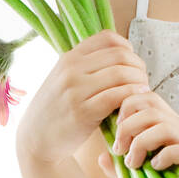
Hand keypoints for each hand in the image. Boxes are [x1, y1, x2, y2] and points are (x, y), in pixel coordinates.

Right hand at [16, 30, 149, 163]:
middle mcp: (71, 69)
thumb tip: (122, 53)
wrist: (35, 139)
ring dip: (139, 82)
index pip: (108, 38)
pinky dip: (132, 95)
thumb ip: (86, 65)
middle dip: (138, 66)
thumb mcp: (64, 78)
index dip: (128, 48)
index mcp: (69, 57)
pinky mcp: (82, 112)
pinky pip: (116, 96)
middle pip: (120, 55)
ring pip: (121, 74)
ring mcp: (75, 90)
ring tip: (142, 91)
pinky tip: (137, 100)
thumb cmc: (57, 108)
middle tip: (143, 79)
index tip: (133, 63)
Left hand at [100, 89, 178, 177]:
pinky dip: (158, 159)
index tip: (116, 132)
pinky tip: (155, 170)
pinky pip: (174, 148)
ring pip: (160, 125)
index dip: (126, 108)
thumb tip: (101, 158)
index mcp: (169, 125)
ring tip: (133, 164)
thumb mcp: (141, 175)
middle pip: (150, 107)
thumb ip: (122, 166)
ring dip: (139, 144)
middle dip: (127, 127)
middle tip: (119, 150)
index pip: (147, 98)